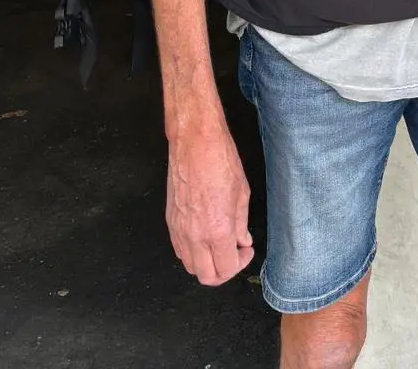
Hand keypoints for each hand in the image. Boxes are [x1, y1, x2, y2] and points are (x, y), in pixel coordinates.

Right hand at [165, 120, 253, 285]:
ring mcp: (179, 230)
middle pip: (205, 276)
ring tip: (220, 245)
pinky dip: (192, 252)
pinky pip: (179, 250)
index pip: (226, 269)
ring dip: (206, 263)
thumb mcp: (242, 192)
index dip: (241, 263)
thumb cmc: (221, 161)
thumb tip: (242, 240)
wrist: (194, 142)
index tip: (247, 249)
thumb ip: (241, 223)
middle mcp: (194, 236)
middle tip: (234, 254)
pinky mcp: (170, 221)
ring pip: (189, 266)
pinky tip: (204, 237)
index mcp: (217, 231)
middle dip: (223, 271)